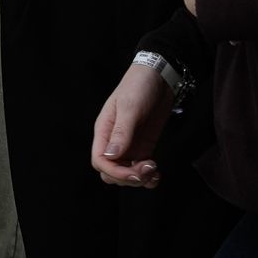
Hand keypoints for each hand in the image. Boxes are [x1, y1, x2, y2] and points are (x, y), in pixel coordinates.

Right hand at [91, 63, 170, 187]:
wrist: (158, 78)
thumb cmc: (138, 87)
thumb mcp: (129, 108)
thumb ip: (121, 132)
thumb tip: (110, 156)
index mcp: (104, 131)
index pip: (100, 161)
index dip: (115, 171)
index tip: (135, 171)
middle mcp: (114, 142)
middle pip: (111, 172)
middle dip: (128, 177)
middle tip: (148, 169)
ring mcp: (129, 146)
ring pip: (125, 174)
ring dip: (139, 179)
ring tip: (155, 171)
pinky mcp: (143, 147)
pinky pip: (140, 169)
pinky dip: (148, 177)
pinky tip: (157, 173)